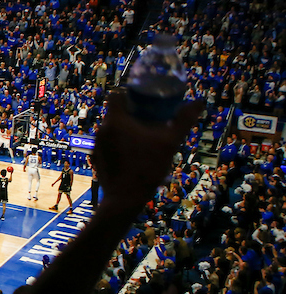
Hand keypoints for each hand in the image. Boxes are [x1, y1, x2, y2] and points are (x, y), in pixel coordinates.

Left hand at [93, 91, 203, 208]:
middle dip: (133, 113)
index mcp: (115, 120)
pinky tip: (135, 153)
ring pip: (112, 128)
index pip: (116, 95)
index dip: (131, 95)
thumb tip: (198, 102)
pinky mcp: (96, 156)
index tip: (146, 101)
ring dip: (127, 129)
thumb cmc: (147, 168)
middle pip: (116, 112)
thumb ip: (183, 121)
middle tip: (151, 119)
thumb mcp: (169, 143)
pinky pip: (109, 142)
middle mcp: (102, 129)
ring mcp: (96, 144)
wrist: (125, 198)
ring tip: (146, 138)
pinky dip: (120, 142)